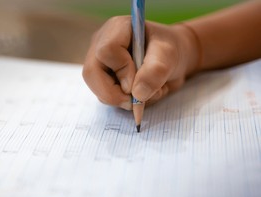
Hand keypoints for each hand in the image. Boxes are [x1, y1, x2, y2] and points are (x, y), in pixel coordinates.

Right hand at [82, 16, 197, 109]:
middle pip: (92, 73)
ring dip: (121, 99)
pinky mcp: (102, 79)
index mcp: (116, 29)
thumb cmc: (169, 50)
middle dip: (114, 93)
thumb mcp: (168, 56)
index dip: (122, 70)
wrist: (170, 60)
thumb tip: (137, 94)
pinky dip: (122, 102)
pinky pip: (104, 97)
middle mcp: (100, 44)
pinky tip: (137, 94)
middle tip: (134, 101)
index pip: (106, 51)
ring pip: (97, 89)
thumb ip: (155, 71)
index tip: (139, 81)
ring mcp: (99, 63)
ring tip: (144, 94)